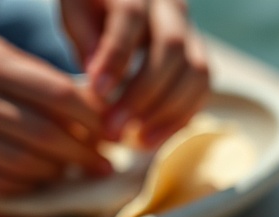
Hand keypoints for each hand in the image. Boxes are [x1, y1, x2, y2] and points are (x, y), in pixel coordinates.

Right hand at [0, 34, 111, 194]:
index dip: (94, 119)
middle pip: (48, 134)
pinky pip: (1, 184)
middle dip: (84, 153)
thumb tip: (91, 109)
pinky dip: (29, 186)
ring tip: (71, 172)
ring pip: (27, 164)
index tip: (110, 132)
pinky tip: (39, 181)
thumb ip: (31, 78)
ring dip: (58, 173)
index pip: (60, 94)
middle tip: (101, 163)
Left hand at [61, 0, 210, 147]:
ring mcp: (191, 32)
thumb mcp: (76, 11)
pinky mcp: (198, 57)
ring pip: (195, 72)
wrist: (117, 3)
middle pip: (171, 48)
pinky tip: (152, 139)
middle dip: (142, 94)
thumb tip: (99, 80)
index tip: (98, 92)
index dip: (116, 55)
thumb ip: (85, 36)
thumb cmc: (91, 6)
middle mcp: (171, 6)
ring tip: (136, 141)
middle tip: (113, 128)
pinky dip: (180, 119)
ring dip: (166, 112)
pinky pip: (201, 90)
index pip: (131, 16)